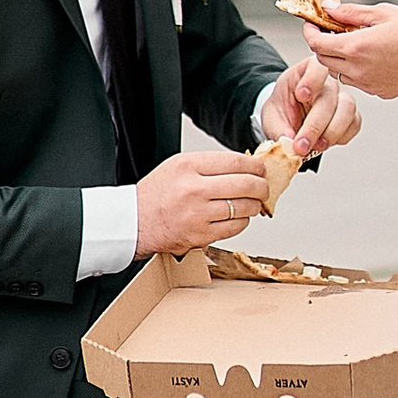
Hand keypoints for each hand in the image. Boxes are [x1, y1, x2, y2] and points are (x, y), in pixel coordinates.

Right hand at [134, 148, 272, 255]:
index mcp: (188, 166)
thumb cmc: (156, 194)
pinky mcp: (201, 235)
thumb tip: (244, 166)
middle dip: (261, 186)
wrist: (135, 222)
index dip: (255, 166)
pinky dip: (242, 221)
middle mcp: (194, 189)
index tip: (260, 169)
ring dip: (254, 205)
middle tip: (263, 187)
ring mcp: (198, 214)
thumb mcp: (177, 166)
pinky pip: (235, 227)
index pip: (235, 162)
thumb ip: (209, 165)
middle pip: (245, 184)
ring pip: (244, 207)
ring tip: (251, 203)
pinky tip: (237, 217)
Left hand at [259, 55, 361, 160]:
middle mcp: (328, 84)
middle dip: (315, 126)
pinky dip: (341, 138)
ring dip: (331, 132)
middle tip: (302, 145)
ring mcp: (341, 99)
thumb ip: (278, 128)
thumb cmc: (282, 110)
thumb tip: (288, 142)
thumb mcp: (272, 116)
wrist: (288, 120)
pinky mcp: (350, 116)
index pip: (317, 68)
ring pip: (347, 111)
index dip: (312, 80)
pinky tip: (326, 143)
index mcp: (307, 72)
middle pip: (329, 99)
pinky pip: (354, 125)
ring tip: (316, 146)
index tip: (301, 95)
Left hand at [301, 0, 397, 101]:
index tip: (312, 24)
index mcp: (357, 47)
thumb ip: (351, 12)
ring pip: (339, 72)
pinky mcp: (381, 92)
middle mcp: (359, 70)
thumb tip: (329, 8)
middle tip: (331, 30)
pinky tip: (371, 56)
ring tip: (354, 42)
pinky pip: (358, 81)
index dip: (310, 32)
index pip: (317, 43)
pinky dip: (356, 69)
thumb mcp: (384, 12)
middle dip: (322, 44)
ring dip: (339, 58)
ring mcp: (369, 84)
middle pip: (323, 59)